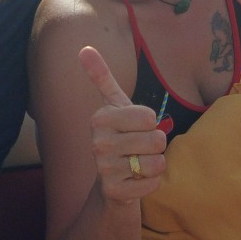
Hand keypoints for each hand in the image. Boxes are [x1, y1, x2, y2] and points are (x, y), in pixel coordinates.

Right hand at [79, 46, 167, 202]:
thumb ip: (102, 77)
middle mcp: (98, 143)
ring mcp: (104, 169)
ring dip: (155, 164)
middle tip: (140, 148)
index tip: (136, 128)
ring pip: (156, 162)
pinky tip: (137, 180)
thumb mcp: (115, 106)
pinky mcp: (114, 191)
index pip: (149, 116)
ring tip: (138, 164)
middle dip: (156, 145)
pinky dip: (152, 183)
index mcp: (100, 119)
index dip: (150, 123)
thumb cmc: (121, 136)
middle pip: (156, 139)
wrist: (112, 181)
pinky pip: (152, 183)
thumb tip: (84, 48)